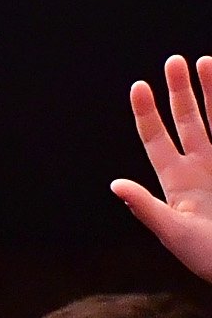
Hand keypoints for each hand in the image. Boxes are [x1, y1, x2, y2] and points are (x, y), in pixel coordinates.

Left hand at [114, 55, 211, 280]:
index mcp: (177, 182)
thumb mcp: (174, 232)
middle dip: (182, 91)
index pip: (157, 140)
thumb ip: (146, 207)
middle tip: (174, 61)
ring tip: (205, 60)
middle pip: (189, 120)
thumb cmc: (208, 257)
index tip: (139, 86)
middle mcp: (202, 167)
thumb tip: (115, 184)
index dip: (147, 114)